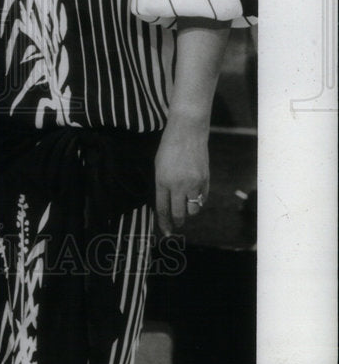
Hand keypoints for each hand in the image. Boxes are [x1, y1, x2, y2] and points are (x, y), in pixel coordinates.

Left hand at [154, 120, 209, 236]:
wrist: (188, 131)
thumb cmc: (169, 147)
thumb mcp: (158, 166)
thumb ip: (162, 185)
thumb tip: (167, 204)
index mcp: (162, 181)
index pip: (163, 209)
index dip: (164, 223)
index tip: (165, 232)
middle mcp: (179, 185)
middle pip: (179, 214)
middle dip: (176, 223)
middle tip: (175, 225)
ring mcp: (194, 183)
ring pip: (193, 210)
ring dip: (189, 212)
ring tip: (184, 208)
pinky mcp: (206, 179)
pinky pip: (203, 199)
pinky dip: (198, 201)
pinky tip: (194, 197)